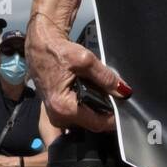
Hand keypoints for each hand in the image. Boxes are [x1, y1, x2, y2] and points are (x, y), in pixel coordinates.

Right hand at [26, 11, 128, 133]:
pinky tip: (90, 91)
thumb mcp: (85, 60)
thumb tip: (123, 91)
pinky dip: (87, 104)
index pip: (97, 123)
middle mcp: (58, 116)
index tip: (126, 110)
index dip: (114, 118)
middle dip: (105, 111)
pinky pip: (79, 112)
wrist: (41, 43)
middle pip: (92, 122)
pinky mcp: (57, 109)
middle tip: (115, 95)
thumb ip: (106, 77)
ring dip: (96, 107)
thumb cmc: (56, 50)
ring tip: (101, 90)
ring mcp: (56, 114)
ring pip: (86, 118)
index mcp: (63, 108)